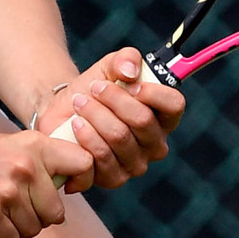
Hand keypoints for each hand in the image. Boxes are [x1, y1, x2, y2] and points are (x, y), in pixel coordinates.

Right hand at [0, 122, 97, 237]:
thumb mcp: (12, 145)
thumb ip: (39, 162)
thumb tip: (67, 189)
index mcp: (35, 146)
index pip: (83, 164)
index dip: (81, 181)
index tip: (67, 190)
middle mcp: (25, 167)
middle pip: (56, 213)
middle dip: (40, 219)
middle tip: (21, 212)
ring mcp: (6, 192)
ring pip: (33, 231)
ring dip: (20, 232)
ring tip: (5, 220)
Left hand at [31, 48, 183, 190]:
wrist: (64, 112)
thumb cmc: (95, 90)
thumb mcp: (109, 66)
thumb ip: (125, 59)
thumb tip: (130, 72)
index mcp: (163, 117)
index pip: (174, 105)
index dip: (152, 92)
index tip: (128, 82)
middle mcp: (155, 144)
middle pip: (142, 120)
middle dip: (113, 99)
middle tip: (93, 88)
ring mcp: (135, 164)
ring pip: (119, 137)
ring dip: (94, 114)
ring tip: (79, 103)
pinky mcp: (113, 179)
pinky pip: (100, 159)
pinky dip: (84, 137)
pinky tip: (75, 126)